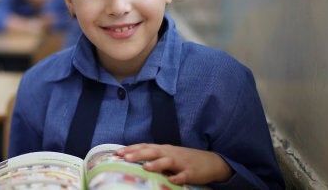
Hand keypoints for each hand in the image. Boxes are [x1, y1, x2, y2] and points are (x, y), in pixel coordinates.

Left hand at [116, 143, 232, 184]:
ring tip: (145, 167)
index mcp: (163, 149)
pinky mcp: (191, 172)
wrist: (211, 162)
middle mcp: (170, 153)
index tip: (117, 152)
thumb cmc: (185, 160)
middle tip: (124, 157)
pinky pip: (184, 175)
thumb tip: (132, 158)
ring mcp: (181, 162)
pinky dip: (177, 177)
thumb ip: (153, 156)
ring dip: (156, 164)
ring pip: (167, 161)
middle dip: (138, 154)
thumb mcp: (168, 155)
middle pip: (153, 151)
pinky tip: (171, 180)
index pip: (145, 146)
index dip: (131, 149)